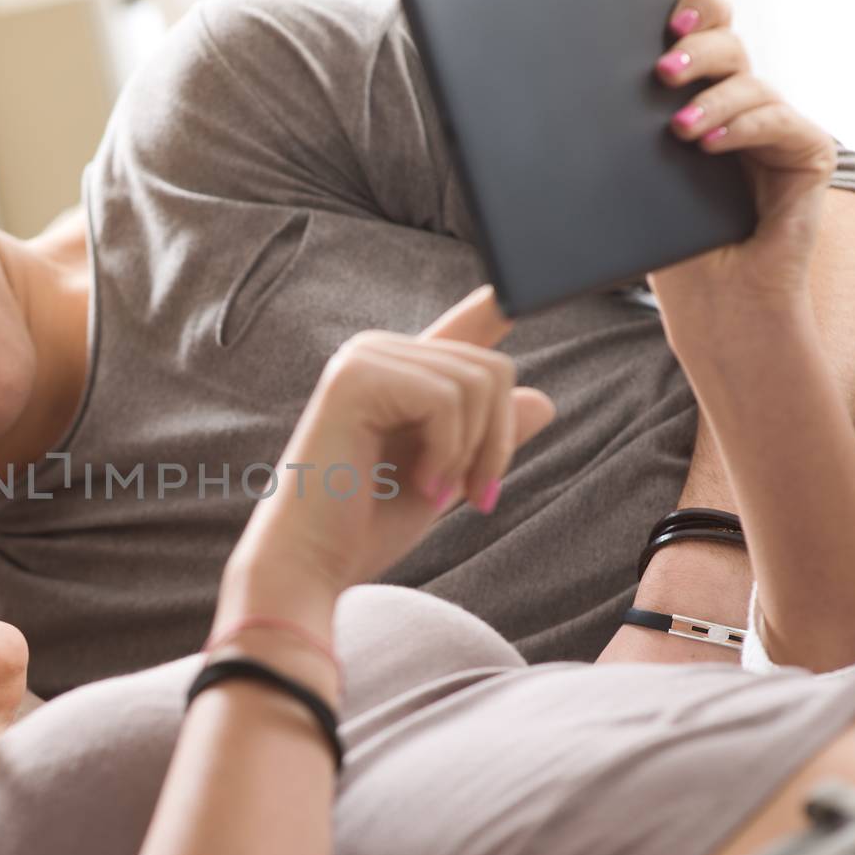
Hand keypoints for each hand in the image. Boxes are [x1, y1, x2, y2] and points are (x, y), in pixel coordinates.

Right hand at [218, 287, 554, 636]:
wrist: (311, 562)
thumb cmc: (366, 527)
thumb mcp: (448, 477)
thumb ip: (486, 435)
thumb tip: (542, 398)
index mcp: (395, 372)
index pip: (467, 326)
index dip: (500, 304)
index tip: (521, 291)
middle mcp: (377, 352)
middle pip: (493, 368)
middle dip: (496, 441)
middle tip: (473, 498)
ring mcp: (364, 357)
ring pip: (479, 382)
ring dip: (474, 452)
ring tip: (437, 492)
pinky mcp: (356, 376)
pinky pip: (448, 399)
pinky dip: (448, 452)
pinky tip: (416, 483)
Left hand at [647, 0, 837, 333]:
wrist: (715, 311)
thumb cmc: (671, 255)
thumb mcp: (635, 188)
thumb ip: (626, 142)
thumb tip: (580, 103)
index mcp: (699, 107)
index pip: (704, 40)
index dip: (693, 18)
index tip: (662, 23)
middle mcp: (742, 111)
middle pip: (730, 49)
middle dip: (698, 49)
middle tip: (664, 70)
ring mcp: (777, 132)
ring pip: (753, 85)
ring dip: (715, 100)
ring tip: (680, 131)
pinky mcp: (809, 157)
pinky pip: (784, 124)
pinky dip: (747, 127)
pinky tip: (711, 144)